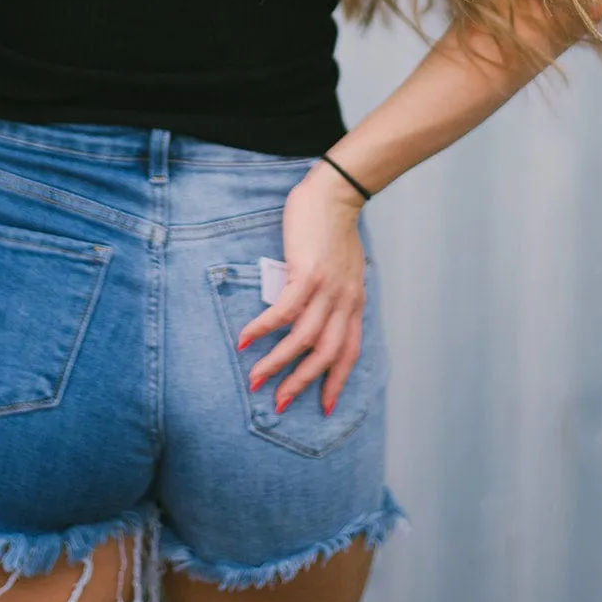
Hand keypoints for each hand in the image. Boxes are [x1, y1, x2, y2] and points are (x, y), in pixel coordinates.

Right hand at [236, 163, 366, 416]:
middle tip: (279, 403)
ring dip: (277, 364)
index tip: (324, 407)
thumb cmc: (335, 227)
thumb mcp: (346, 268)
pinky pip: (283, 312)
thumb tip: (316, 312)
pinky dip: (264, 329)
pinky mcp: (306, 274)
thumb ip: (336, 293)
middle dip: (301, 384)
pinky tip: (246, 340)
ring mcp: (327, 289)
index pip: (349, 352)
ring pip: (303, 340)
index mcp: (355, 302)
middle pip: (326, 355)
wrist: (335, 193)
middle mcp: (345, 301)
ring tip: (255, 380)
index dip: (336, 382)